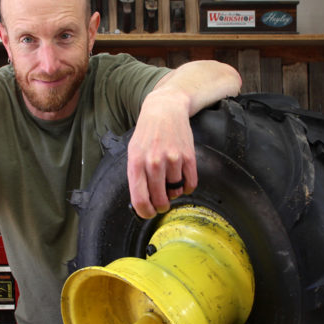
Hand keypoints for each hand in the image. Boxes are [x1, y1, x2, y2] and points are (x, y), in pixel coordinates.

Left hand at [127, 89, 197, 218]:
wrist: (165, 109)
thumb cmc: (147, 133)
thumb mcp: (133, 152)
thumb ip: (136, 176)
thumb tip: (141, 201)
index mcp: (137, 163)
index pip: (140, 199)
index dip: (145, 212)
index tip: (149, 213)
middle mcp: (154, 162)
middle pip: (160, 199)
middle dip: (161, 206)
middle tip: (162, 203)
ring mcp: (172, 159)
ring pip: (176, 192)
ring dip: (174, 193)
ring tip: (170, 184)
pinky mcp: (188, 157)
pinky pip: (190, 184)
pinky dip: (187, 187)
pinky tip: (182, 181)